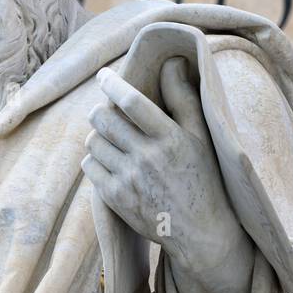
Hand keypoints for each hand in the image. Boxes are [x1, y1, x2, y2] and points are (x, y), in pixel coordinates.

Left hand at [82, 58, 254, 292]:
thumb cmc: (203, 177)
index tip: (103, 75)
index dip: (112, 84)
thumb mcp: (201, 136)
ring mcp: (129, 179)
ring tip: (113, 141)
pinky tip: (110, 162)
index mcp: (171, 137)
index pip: (131, 101)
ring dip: (98, 137)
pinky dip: (94, 159)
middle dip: (101, 112)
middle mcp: (147, 157)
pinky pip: (89, 165)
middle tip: (108, 114)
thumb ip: (184, 98)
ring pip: (93, 142)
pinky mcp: (115, 199)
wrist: (199, 231)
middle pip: (103, 119)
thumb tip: (172, 61)